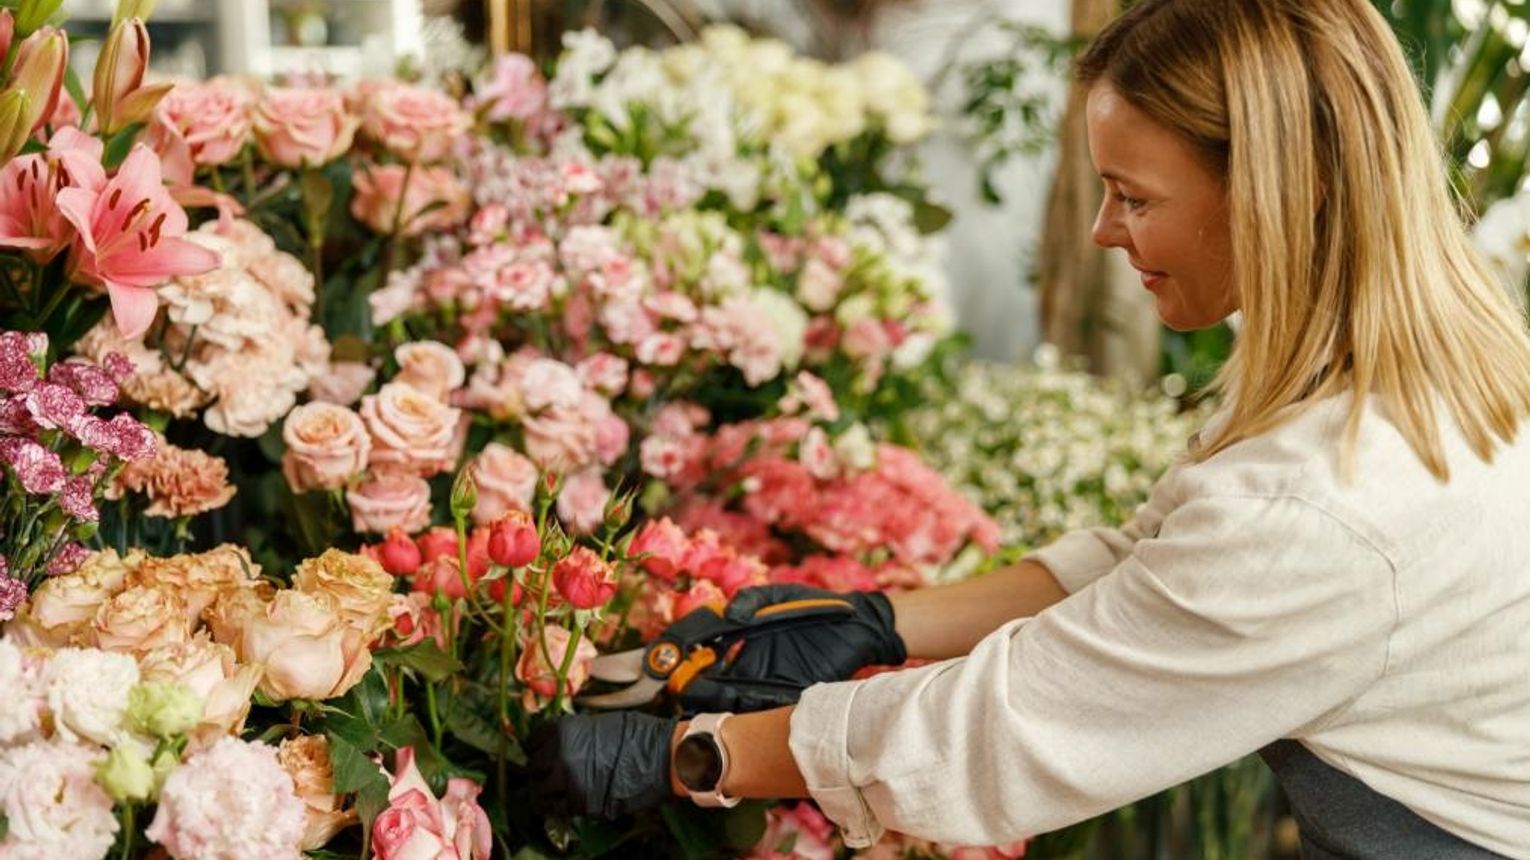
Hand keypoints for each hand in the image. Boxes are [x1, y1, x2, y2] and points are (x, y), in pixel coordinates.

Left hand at [525, 711, 678, 818]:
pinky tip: (572, 801)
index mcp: (562, 731)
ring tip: (560, 791)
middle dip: (542, 771)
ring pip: (540, 792)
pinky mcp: (581, 804)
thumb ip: (574, 734)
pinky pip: (560, 809)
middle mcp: (559, 755)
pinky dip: (562, 806)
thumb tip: (560, 743)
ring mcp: (568, 782)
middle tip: (553, 773)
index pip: (531, 742)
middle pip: (533, 768)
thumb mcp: (598, 723)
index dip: (538, 748)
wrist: (661, 756)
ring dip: (548, 792)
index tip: (544, 752)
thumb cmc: (637, 734)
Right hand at [677, 584, 905, 712]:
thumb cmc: (818, 607)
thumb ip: (750, 599)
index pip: (708, 662)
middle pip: (718, 690)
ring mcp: (772, 685)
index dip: (690, 669)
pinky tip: (743, 708)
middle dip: (700, 696)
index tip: (675, 673)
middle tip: (686, 698)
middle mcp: (753, 670)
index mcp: (744, 646)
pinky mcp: (794, 696)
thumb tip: (729, 614)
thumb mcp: (779, 596)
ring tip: (707, 709)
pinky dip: (755, 711)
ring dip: (723, 707)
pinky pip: (769, 708)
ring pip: (739, 703)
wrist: (860, 625)